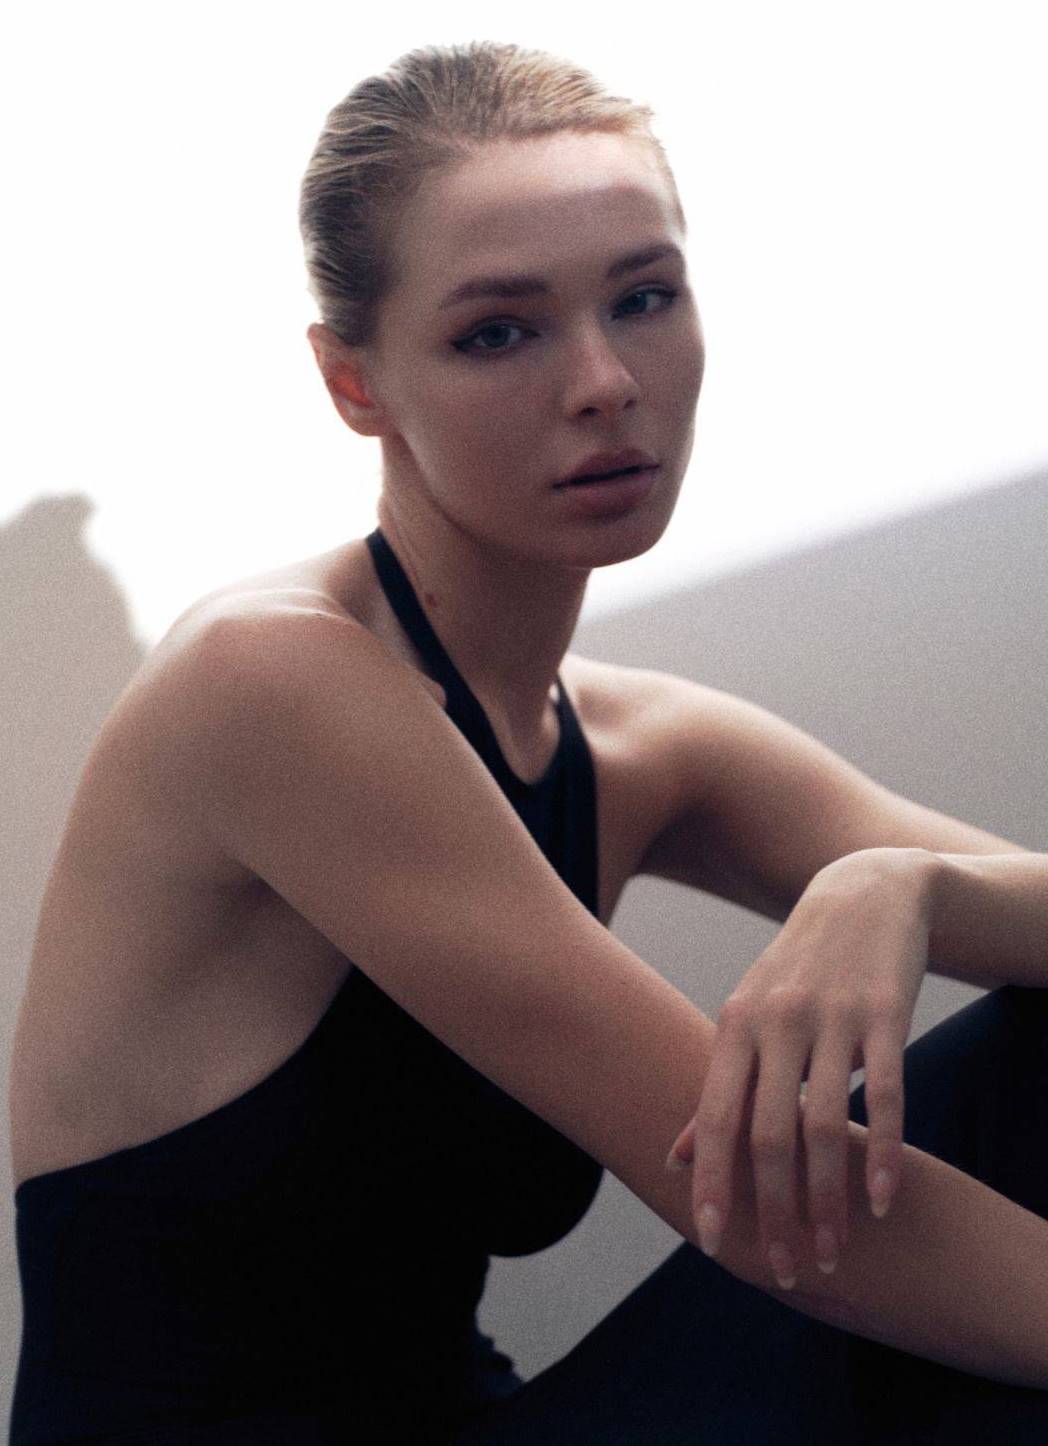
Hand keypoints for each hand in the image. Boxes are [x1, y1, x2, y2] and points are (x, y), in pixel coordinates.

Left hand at [666, 848, 935, 1288]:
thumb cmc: (796, 970)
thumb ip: (717, 1087)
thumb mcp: (747, 1017)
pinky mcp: (886, 1013)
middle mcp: (778, 1021)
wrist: (862, 893)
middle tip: (787, 1270)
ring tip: (835, 1251)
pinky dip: (886, 1153)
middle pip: (769, 1133)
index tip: (711, 1244)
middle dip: (774, 1210)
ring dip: (829, 1198)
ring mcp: (833, 1017)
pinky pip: (888, 1095)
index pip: (716, 1118)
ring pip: (827, 1124)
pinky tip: (882, 1201)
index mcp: (735, 1025)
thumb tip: (677, 1159)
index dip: (713, 1183)